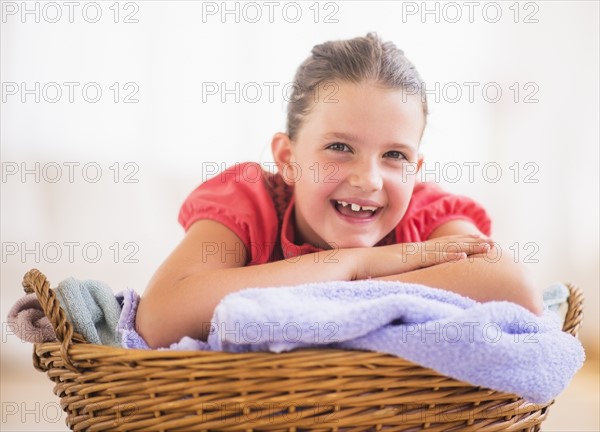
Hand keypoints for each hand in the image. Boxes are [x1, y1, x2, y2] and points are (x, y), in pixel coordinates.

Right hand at [350, 234, 493, 279]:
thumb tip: (405, 290)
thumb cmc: (362, 273)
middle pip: (448, 246)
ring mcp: (411, 254)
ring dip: (468, 247)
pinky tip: (464, 259)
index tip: (476, 247)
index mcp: (411, 255)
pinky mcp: (406, 261)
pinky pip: (430, 258)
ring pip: (445, 249)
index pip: (440, 250)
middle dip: (471, 244)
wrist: (346, 265)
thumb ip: (399, 280)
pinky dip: (448, 257)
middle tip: (493, 245)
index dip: (459, 247)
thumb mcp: (387, 277)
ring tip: (489, 247)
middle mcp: (415, 252)